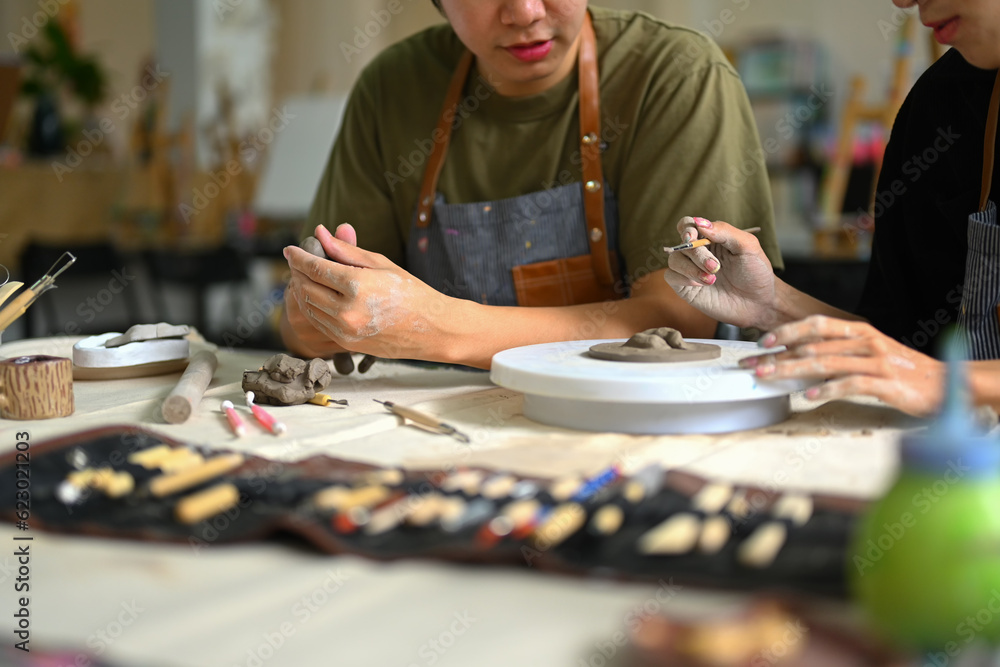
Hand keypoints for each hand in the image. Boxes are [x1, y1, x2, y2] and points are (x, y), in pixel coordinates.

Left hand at [283, 224, 457, 361]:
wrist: (431, 329)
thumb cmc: (411, 292)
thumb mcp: (380, 264)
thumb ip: (346, 251)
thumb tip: (321, 234)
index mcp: (356, 286)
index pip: (315, 267)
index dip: (299, 257)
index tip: (289, 249)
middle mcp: (347, 311)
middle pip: (306, 287)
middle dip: (297, 272)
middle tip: (298, 262)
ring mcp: (345, 330)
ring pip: (308, 307)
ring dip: (302, 290)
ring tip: (307, 278)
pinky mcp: (346, 343)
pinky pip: (319, 322)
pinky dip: (313, 308)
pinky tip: (319, 297)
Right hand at [664, 217, 778, 328]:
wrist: (758, 303)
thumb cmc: (755, 272)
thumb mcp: (747, 246)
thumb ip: (724, 231)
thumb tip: (699, 222)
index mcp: (712, 238)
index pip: (689, 225)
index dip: (687, 228)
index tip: (692, 237)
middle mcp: (698, 252)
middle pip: (682, 243)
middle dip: (697, 254)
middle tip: (715, 267)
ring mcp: (691, 269)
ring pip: (674, 260)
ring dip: (691, 268)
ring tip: (712, 279)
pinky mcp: (686, 287)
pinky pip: (671, 276)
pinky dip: (683, 278)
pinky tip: (701, 285)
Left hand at [742, 315, 944, 416]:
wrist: (946, 384)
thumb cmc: (903, 372)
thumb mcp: (869, 354)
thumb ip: (840, 352)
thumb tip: (801, 359)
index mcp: (859, 331)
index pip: (816, 325)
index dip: (786, 331)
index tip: (761, 342)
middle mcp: (866, 342)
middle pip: (813, 346)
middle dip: (777, 355)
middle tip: (751, 365)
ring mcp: (876, 362)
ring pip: (825, 363)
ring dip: (792, 371)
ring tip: (768, 377)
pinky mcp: (886, 383)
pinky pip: (851, 384)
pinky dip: (828, 389)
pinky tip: (809, 396)